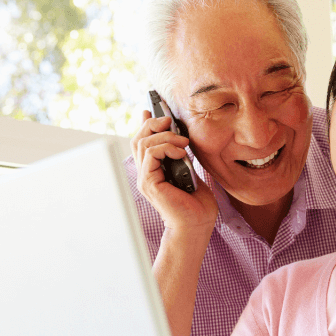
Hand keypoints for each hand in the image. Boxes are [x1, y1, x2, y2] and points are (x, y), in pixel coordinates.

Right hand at [131, 110, 217, 231]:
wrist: (198, 225)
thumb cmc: (197, 204)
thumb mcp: (190, 172)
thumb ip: (181, 157)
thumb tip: (180, 138)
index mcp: (153, 171)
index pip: (142, 142)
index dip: (145, 124)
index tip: (151, 110)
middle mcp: (145, 174)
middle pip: (138, 139)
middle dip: (153, 123)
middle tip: (169, 120)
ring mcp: (145, 178)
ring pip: (144, 143)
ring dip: (165, 136)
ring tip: (182, 141)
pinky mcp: (149, 182)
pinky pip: (151, 153)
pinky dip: (166, 147)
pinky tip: (180, 151)